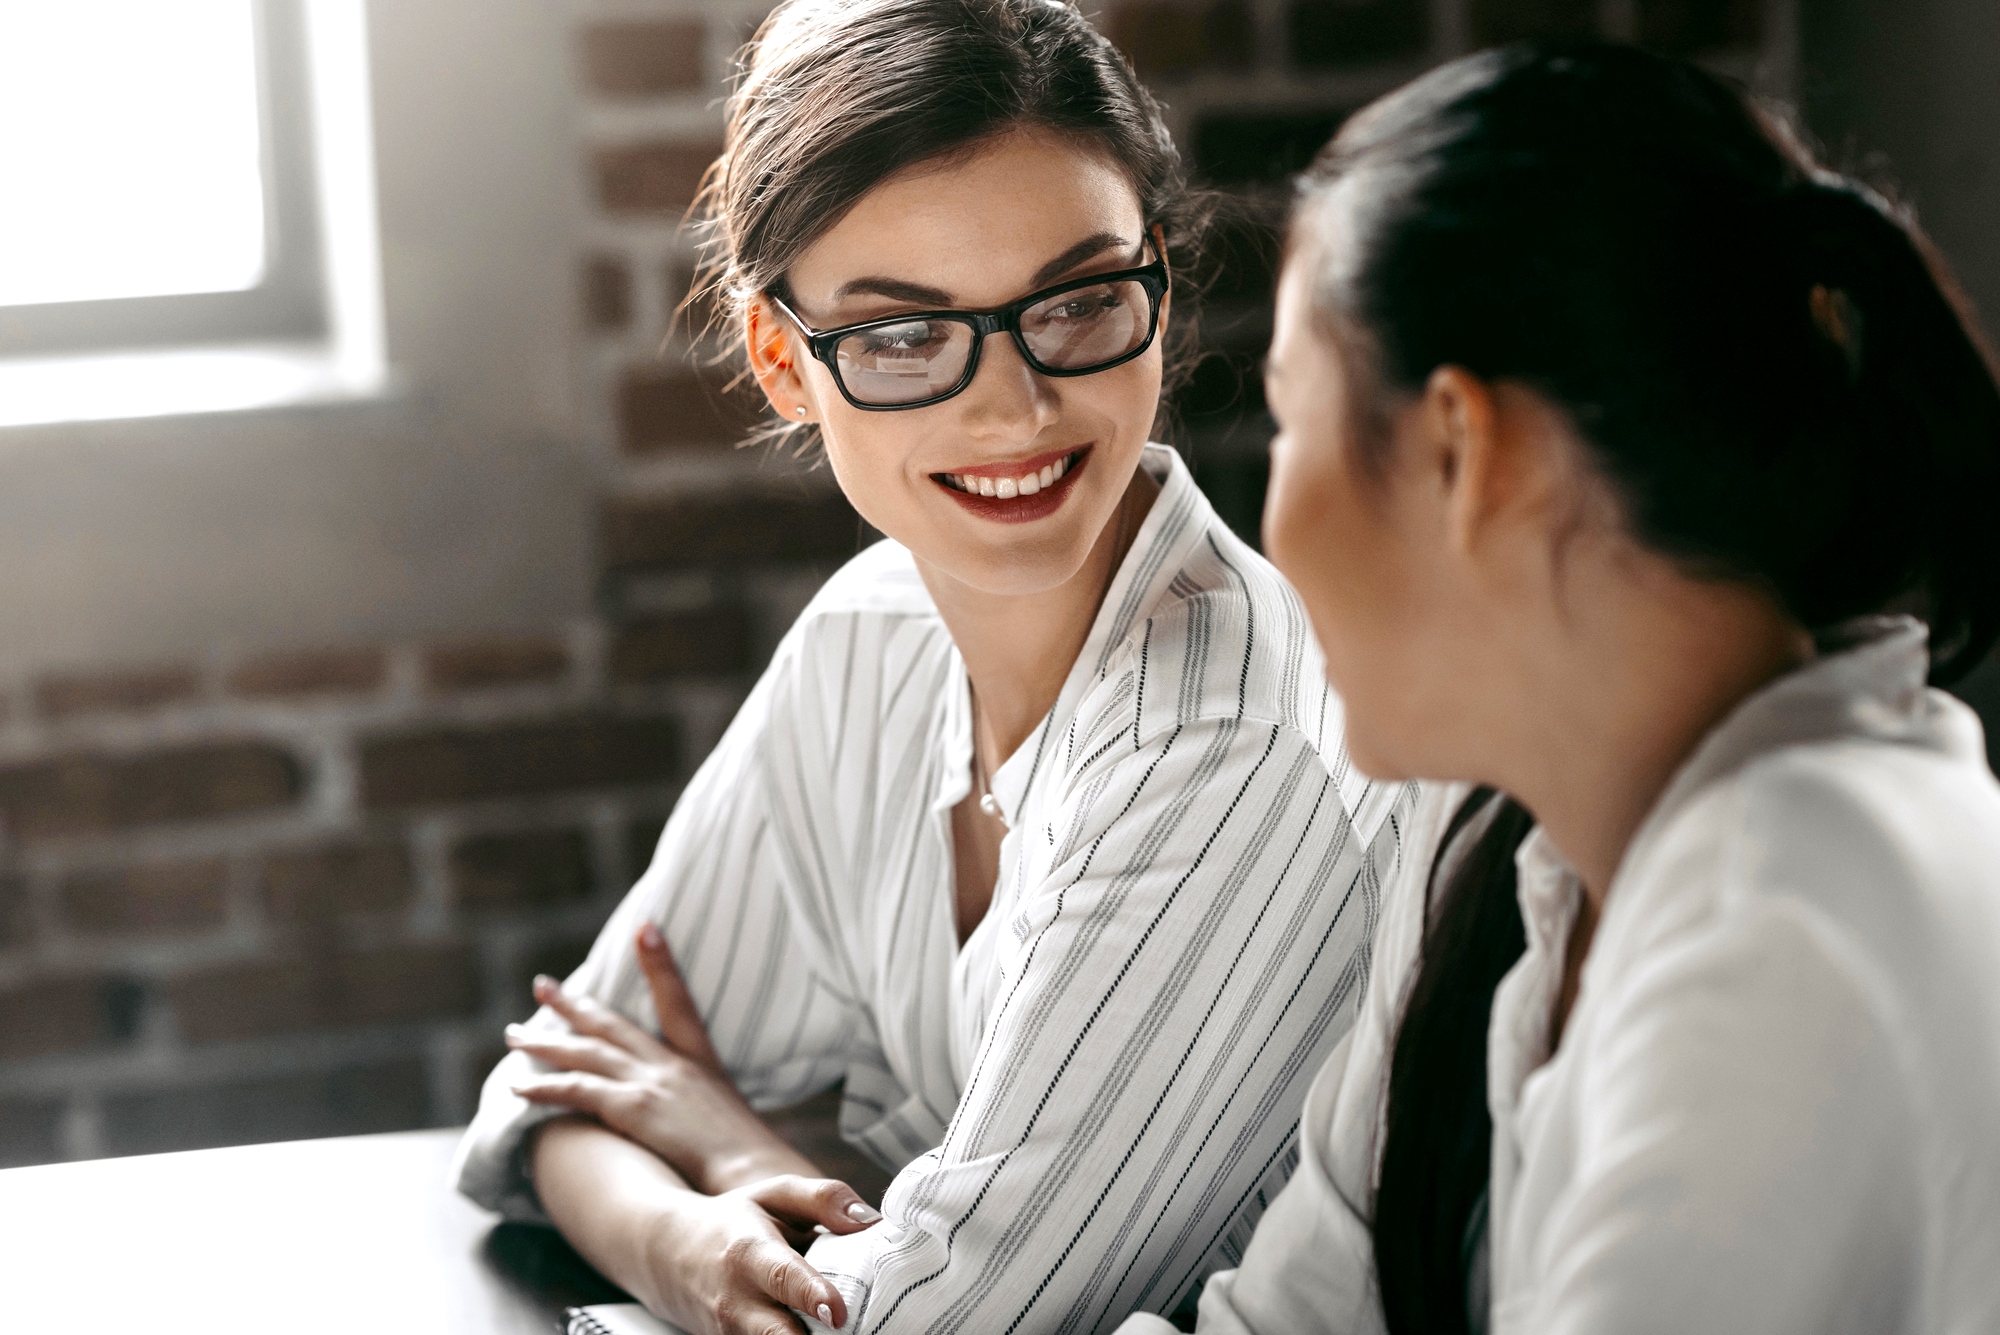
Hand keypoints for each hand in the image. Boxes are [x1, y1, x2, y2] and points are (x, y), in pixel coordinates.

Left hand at [509, 924, 819, 1194]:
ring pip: (585, 1052)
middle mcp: (672, 1063)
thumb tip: (694, 1119)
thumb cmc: (751, 1159)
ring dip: (544, 1042)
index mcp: (700, 1059)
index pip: (676, 1000)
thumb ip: (708, 1110)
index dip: (661, 962)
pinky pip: (576, 1090)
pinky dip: (543, 1087)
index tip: (644, 930)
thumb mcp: (737, 1119)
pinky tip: (517, 1087)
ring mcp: (651, 1081)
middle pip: (611, 1023)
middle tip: (542, 985)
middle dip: (573, 1002)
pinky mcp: (634, 1106)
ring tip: (514, 1035)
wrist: (754, 1171)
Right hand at [534, 1116, 877, 1334]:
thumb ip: (823, 1199)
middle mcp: (736, 1301)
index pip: (782, 1275)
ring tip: (843, 1328)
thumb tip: (870, 1221)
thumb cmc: (734, 1222)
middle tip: (846, 1328)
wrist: (669, 1256)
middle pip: (777, 1334)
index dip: (810, 1294)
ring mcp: (732, 1333)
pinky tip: (819, 1330)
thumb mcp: (774, 1195)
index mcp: (750, 1251)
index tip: (836, 1312)